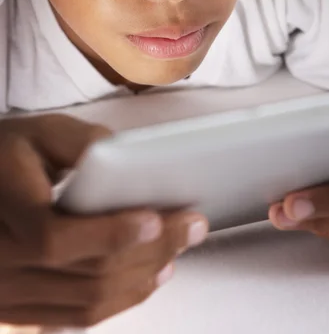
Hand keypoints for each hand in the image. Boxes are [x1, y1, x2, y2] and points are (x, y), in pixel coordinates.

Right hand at [0, 115, 207, 327]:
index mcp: (3, 208)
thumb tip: (125, 158)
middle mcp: (0, 261)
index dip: (110, 234)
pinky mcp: (18, 308)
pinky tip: (145, 277)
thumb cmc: (11, 154)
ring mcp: (7, 292)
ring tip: (177, 251)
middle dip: (149, 252)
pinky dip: (118, 300)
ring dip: (140, 279)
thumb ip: (80, 142)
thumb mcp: (41, 132)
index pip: (55, 239)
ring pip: (85, 302)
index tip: (157, 220)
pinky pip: (74, 317)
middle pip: (85, 275)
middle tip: (192, 227)